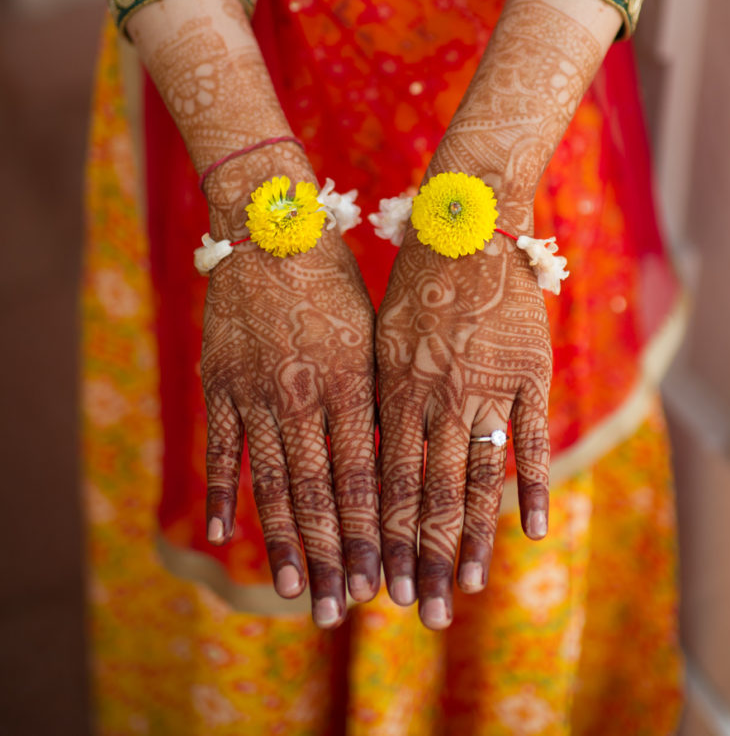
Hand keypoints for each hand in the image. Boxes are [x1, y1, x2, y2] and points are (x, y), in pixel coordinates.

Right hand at [202, 168, 378, 628]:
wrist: (273, 228)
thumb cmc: (337, 280)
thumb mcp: (373, 333)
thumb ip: (380, 396)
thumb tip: (401, 461)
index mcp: (350, 381)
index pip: (364, 476)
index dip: (372, 534)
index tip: (380, 584)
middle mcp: (304, 394)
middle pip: (320, 493)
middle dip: (333, 557)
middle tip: (339, 611)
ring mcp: (255, 390)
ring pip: (273, 481)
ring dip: (284, 541)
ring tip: (293, 591)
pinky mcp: (219, 381)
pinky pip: (221, 447)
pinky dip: (222, 491)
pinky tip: (222, 533)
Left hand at [377, 207, 551, 629]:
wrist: (466, 226)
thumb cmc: (413, 281)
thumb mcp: (379, 337)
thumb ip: (378, 398)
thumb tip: (362, 458)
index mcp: (393, 388)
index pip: (384, 482)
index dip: (381, 538)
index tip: (376, 587)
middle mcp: (436, 396)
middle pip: (427, 493)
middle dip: (420, 558)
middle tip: (418, 613)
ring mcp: (485, 386)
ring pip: (475, 477)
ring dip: (469, 537)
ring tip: (466, 586)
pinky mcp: (527, 372)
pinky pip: (529, 439)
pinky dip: (530, 486)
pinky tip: (531, 529)